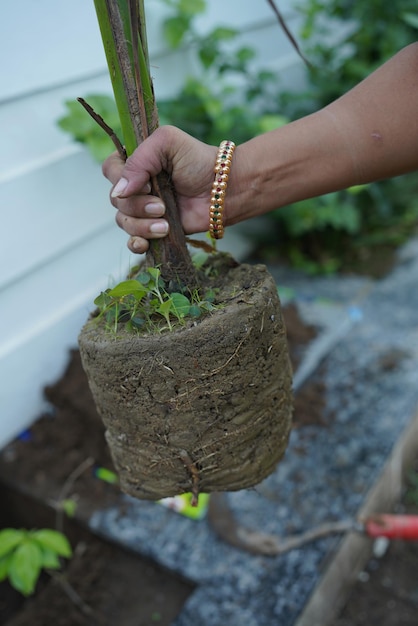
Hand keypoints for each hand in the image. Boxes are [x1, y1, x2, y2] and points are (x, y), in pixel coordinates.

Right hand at [103, 125, 217, 252]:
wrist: (223, 190)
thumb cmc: (198, 161)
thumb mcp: (168, 142)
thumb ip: (140, 159)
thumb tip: (119, 192)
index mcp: (136, 163)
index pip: (110, 170)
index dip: (121, 180)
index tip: (147, 184)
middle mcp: (136, 186)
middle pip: (116, 201)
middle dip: (137, 206)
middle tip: (161, 206)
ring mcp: (144, 210)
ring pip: (124, 222)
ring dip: (142, 226)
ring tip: (165, 224)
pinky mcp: (154, 229)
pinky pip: (133, 242)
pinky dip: (136, 244)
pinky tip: (146, 244)